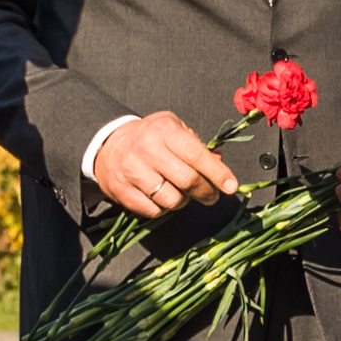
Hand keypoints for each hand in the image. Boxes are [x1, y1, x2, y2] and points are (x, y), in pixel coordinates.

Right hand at [90, 112, 239, 219]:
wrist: (108, 145)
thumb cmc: (150, 137)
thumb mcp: (174, 129)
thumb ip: (198, 145)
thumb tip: (219, 162)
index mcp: (164, 130)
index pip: (196, 154)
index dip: (217, 173)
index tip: (231, 187)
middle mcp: (147, 149)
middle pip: (187, 181)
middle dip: (206, 192)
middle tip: (212, 196)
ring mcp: (132, 171)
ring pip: (172, 200)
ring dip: (184, 201)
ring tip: (182, 193)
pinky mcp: (122, 190)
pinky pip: (154, 210)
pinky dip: (164, 209)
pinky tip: (162, 197)